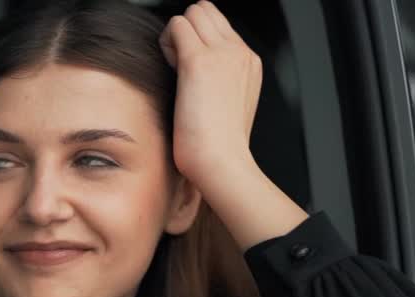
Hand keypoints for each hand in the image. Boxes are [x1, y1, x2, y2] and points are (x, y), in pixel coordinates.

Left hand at [159, 1, 261, 191]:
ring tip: (174, 67)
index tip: (189, 67)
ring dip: (176, 35)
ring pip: (192, 13)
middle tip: (179, 63)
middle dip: (187, 31)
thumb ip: (219, 82)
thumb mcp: (228, 105)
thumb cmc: (219, 146)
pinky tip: (170, 69)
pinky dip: (166, 42)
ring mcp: (221, 53)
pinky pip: (176, 25)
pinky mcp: (199, 61)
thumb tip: (198, 77)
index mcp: (248, 62)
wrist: (222, 162)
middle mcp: (239, 51)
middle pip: (206, 11)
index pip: (219, 25)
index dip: (198, 39)